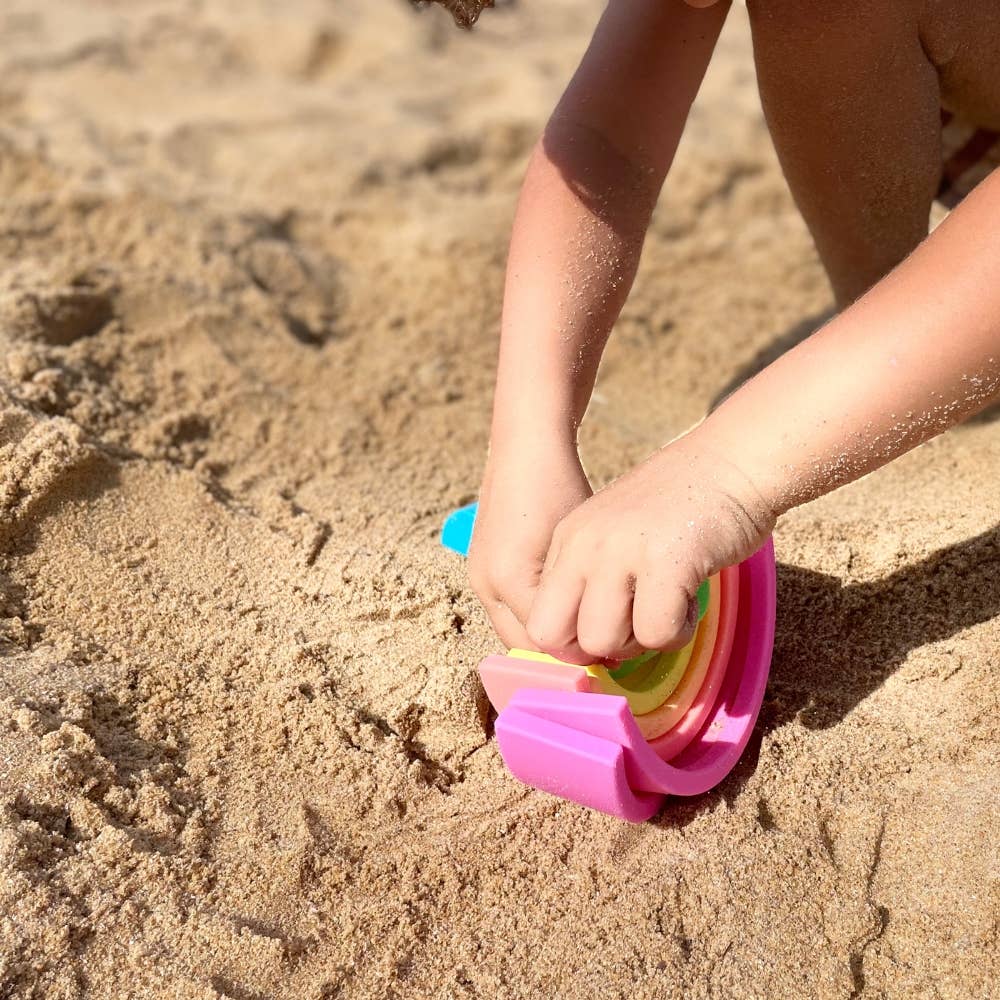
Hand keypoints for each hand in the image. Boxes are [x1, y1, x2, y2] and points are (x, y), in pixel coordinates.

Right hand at [468, 436, 592, 650]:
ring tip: (590, 620)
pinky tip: (571, 599)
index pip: (546, 643)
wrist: (526, 446)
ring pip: (518, 629)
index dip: (583, 649)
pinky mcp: (484, 567)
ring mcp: (480, 577)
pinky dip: (540, 613)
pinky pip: (512, 609)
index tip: (619, 644)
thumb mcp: (578, 545)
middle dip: (564, 648)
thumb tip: (607, 640)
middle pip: (526, 645)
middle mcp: (485, 585)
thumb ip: (584, 595)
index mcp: (508, 579)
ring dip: (552, 631)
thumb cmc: (559, 486)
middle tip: (607, 641)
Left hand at [525, 431, 775, 663]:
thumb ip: (594, 577)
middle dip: (603, 648)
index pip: (538, 622)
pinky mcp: (664, 561)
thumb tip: (589, 646)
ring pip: (603, 641)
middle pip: (561, 638)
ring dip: (642, 640)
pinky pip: (656, 633)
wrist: (732, 460)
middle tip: (641, 621)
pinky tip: (691, 599)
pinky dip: (679, 631)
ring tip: (669, 606)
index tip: (613, 631)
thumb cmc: (683, 505)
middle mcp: (584, 544)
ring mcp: (620, 551)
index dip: (573, 643)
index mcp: (568, 539)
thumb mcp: (616, 531)